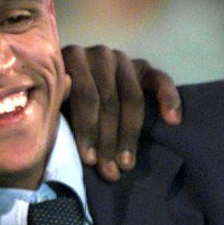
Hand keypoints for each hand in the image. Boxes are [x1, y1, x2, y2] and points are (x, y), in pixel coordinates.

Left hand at [62, 44, 181, 181]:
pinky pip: (161, 80)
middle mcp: (98, 54)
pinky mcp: (143, 66)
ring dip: (130, 135)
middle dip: (108, 141)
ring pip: (132, 98)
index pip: (85, 96)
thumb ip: (56, 103)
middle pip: (109, 101)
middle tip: (110, 171)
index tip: (89, 160)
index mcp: (71, 58)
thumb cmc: (56, 99)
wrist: (66, 81)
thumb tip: (57, 110)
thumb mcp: (51, 101)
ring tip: (127, 163)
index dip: (88, 130)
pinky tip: (173, 121)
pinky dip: (169, 99)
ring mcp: (122, 58)